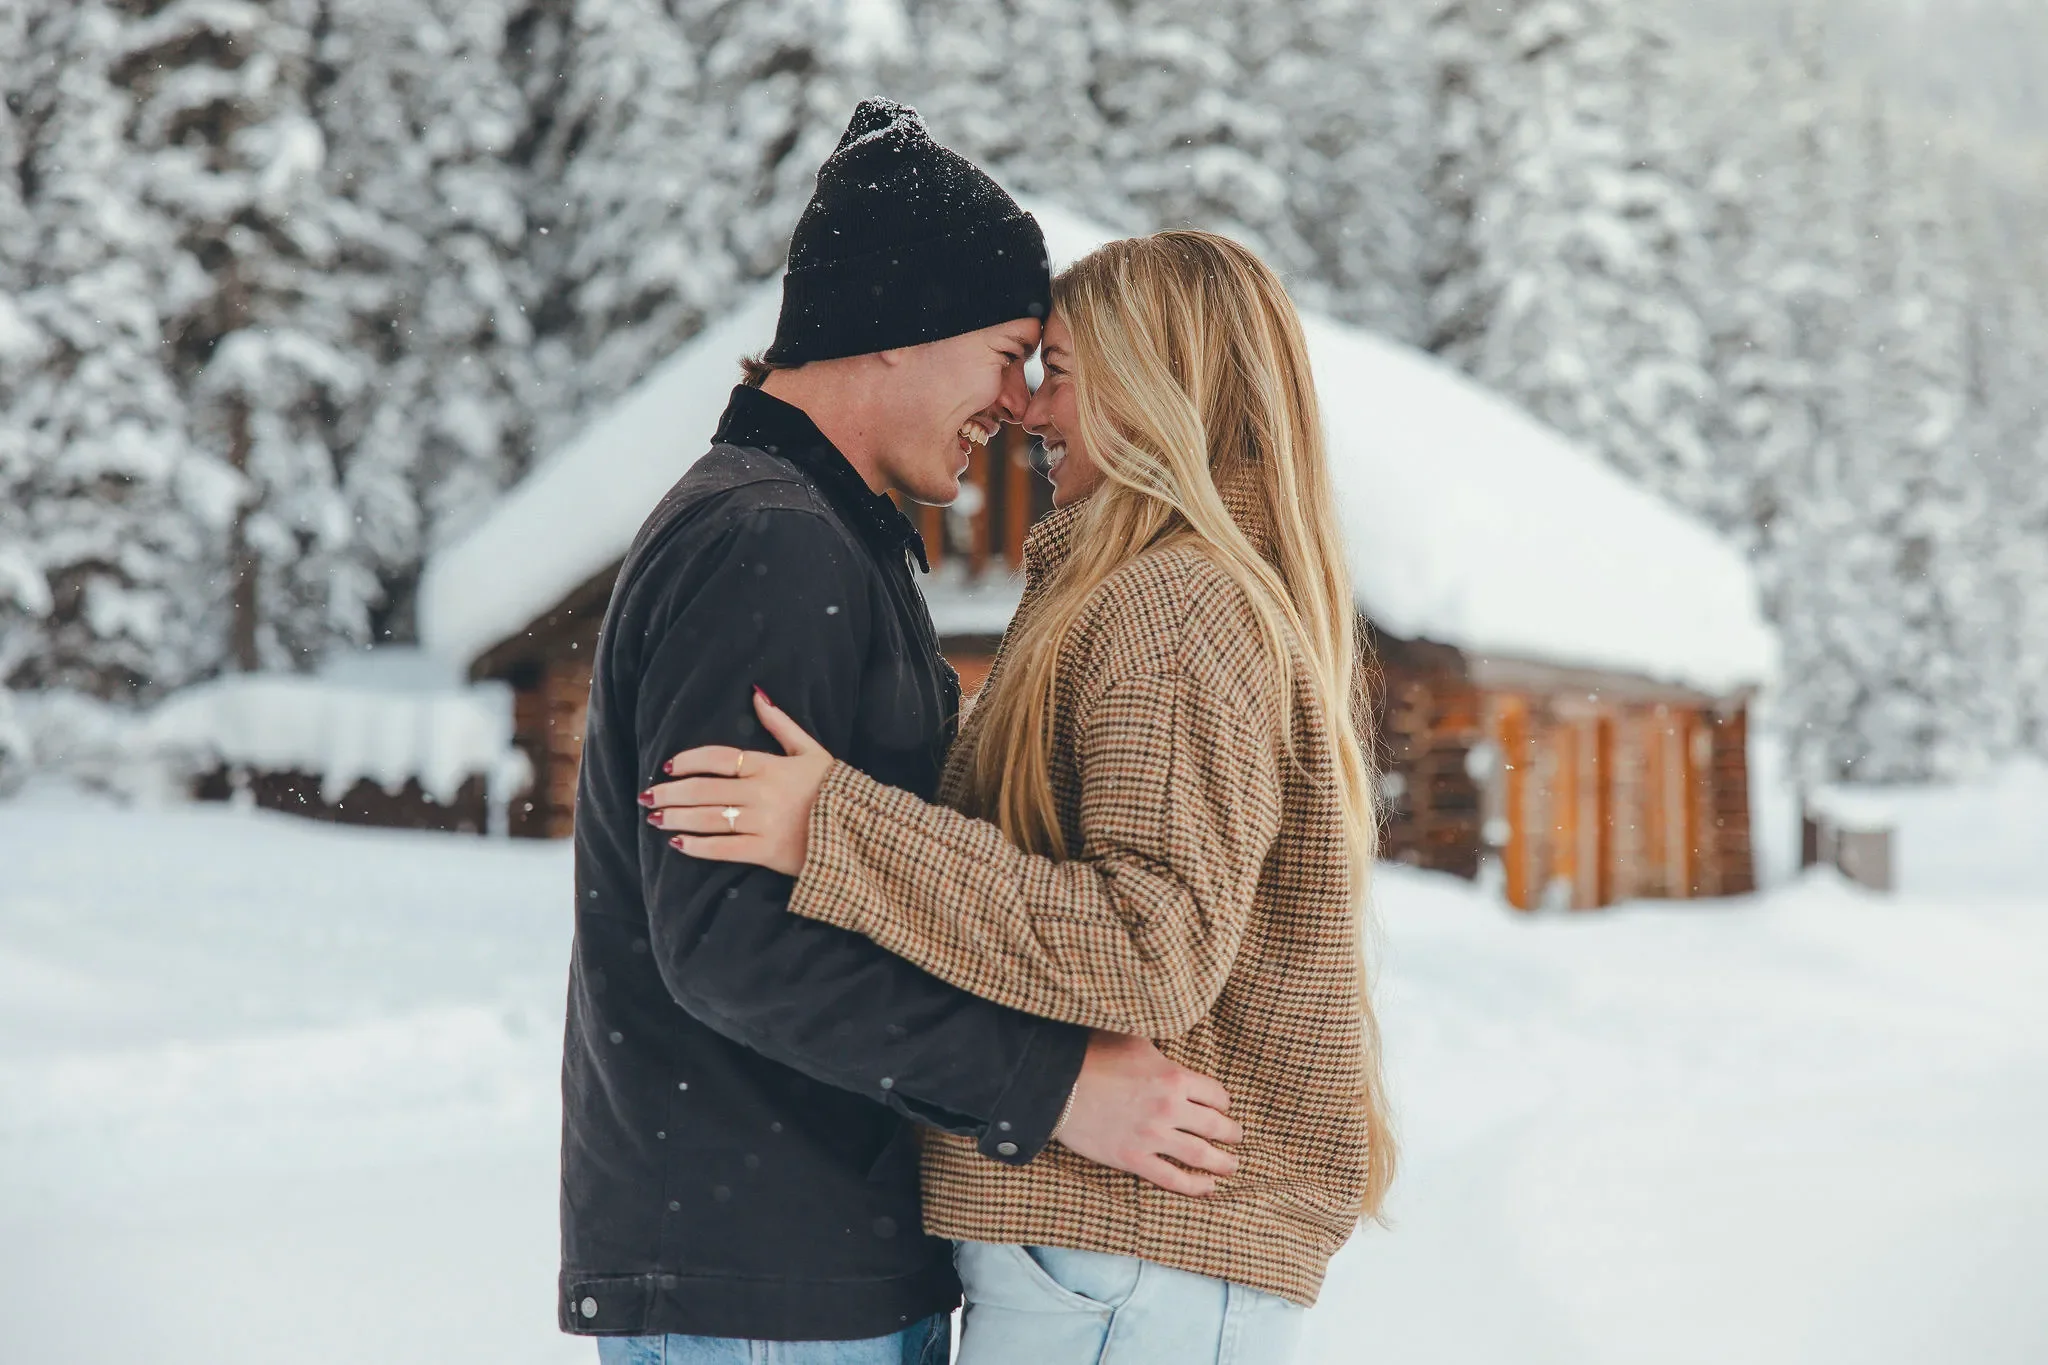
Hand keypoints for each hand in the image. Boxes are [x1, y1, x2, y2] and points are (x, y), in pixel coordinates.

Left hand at [644, 688, 831, 876]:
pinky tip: (679, 844)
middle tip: (647, 796)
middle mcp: (762, 793)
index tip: (667, 765)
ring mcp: (763, 823)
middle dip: (670, 793)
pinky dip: (698, 847)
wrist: (860, 830)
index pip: (718, 757)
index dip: (688, 760)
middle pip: (704, 789)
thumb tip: (756, 694)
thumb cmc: (834, 789)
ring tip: (655, 818)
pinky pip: (723, 849)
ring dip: (676, 818)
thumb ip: (781, 723)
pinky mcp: (766, 852)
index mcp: (770, 765)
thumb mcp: (811, 750)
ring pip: (708, 818)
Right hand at [1056, 1031, 1242, 1196]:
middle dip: (1231, 1134)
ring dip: (1222, 1163)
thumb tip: (1172, 1043)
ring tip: (1231, 1166)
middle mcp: (1170, 1108)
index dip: (1223, 1103)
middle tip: (1236, 1137)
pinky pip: (1172, 1178)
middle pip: (1215, 1126)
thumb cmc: (1093, 1055)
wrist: (1057, 1084)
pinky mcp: (1134, 1158)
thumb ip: (1161, 1049)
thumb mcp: (1136, 1039)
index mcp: (1174, 1076)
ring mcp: (1153, 1136)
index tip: (1223, 1108)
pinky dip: (1195, 1186)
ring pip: (1200, 1155)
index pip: (1216, 1095)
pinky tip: (1207, 1187)